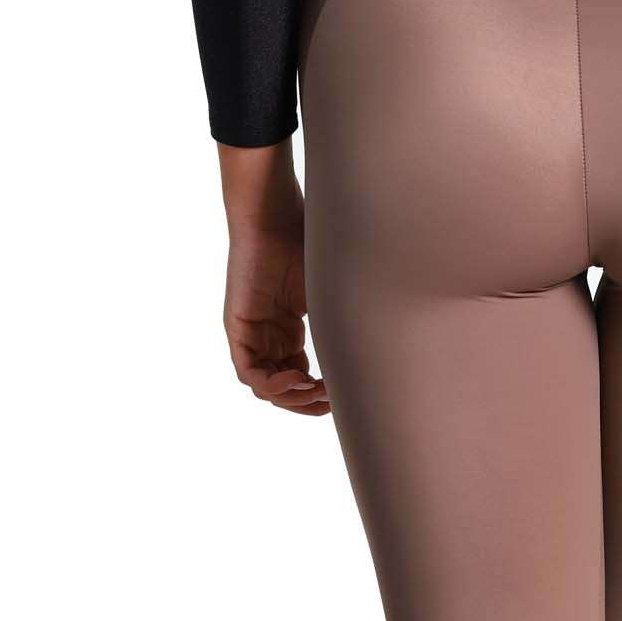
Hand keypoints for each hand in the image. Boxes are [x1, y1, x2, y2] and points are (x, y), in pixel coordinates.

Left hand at [218, 142, 328, 416]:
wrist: (275, 217)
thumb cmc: (306, 244)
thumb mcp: (333, 297)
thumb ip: (345, 327)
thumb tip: (383, 356)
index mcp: (290, 329)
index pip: (301, 377)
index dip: (319, 394)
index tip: (341, 396)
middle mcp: (270, 335)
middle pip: (283, 389)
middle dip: (307, 403)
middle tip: (331, 403)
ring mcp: (253, 333)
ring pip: (266, 388)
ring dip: (292, 399)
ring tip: (316, 392)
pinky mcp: (238, 328)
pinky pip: (249, 373)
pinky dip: (272, 386)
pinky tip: (296, 380)